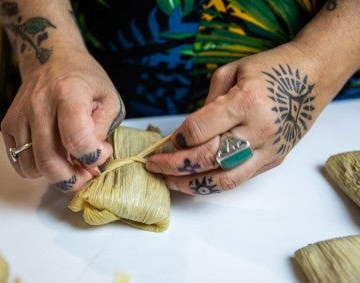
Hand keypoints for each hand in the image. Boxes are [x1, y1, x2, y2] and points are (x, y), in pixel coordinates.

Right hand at [1, 48, 124, 191]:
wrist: (51, 59)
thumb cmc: (85, 81)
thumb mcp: (109, 99)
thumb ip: (103, 129)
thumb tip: (91, 158)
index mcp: (69, 92)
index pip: (76, 138)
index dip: (92, 156)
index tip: (101, 153)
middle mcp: (39, 103)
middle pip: (49, 160)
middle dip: (72, 179)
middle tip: (87, 175)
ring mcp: (19, 114)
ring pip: (32, 166)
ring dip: (55, 175)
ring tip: (70, 164)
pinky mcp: (8, 124)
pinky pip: (19, 162)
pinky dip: (37, 169)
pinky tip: (53, 156)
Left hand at [146, 43, 337, 194]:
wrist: (313, 77)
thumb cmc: (271, 69)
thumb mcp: (232, 72)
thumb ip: (207, 102)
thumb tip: (187, 131)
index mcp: (245, 102)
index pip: (199, 129)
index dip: (176, 137)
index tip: (166, 140)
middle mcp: (257, 130)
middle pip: (206, 158)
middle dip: (174, 165)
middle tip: (154, 165)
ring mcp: (268, 149)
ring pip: (223, 179)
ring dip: (191, 184)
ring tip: (170, 181)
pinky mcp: (273, 160)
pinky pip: (239, 180)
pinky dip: (214, 184)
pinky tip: (196, 181)